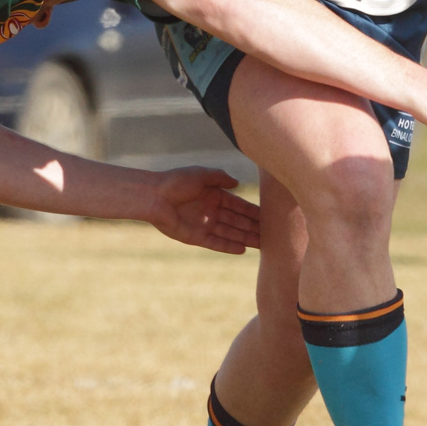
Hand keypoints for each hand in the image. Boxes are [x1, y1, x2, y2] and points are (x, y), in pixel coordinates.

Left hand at [146, 168, 261, 253]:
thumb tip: (237, 183)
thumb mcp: (201, 175)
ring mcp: (204, 225)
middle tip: (273, 235)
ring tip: (263, 244)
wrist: (153, 196)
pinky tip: (243, 250)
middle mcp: (211, 211)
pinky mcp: (195, 237)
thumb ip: (220, 178)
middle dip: (254, 228)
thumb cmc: (175, 181)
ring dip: (246, 238)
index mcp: (214, 195)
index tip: (270, 217)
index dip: (253, 212)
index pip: (239, 205)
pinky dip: (228, 246)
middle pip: (238, 221)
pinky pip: (216, 243)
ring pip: (230, 233)